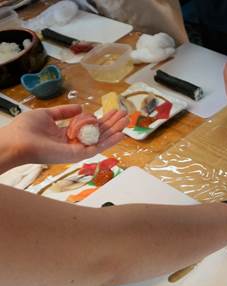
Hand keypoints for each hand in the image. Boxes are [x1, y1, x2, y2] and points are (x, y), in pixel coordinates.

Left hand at [5, 104, 127, 165]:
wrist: (16, 142)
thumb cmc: (26, 129)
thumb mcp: (47, 115)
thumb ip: (64, 112)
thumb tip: (80, 108)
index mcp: (66, 134)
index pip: (89, 126)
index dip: (101, 118)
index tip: (112, 111)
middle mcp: (74, 142)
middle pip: (98, 132)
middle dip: (112, 123)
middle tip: (125, 114)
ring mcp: (77, 149)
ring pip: (101, 140)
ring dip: (115, 130)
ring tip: (127, 121)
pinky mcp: (78, 155)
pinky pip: (98, 148)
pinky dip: (111, 141)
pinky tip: (121, 134)